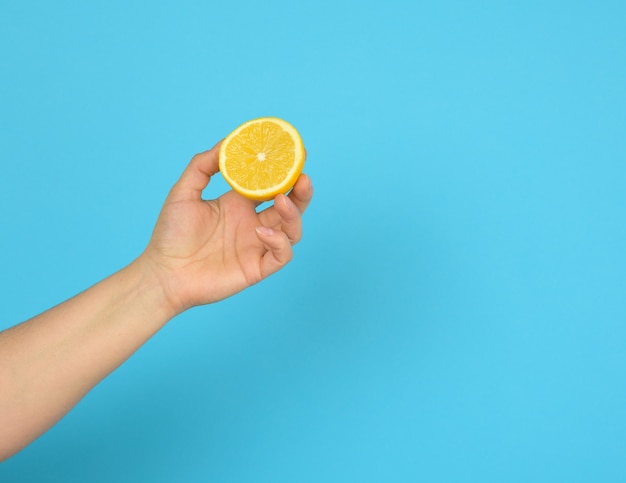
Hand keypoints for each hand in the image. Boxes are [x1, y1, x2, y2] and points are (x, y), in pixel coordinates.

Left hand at [140, 142, 312, 313]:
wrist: (163, 273)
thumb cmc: (171, 235)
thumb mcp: (183, 192)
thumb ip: (202, 165)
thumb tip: (226, 142)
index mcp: (239, 204)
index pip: (270, 185)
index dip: (285, 171)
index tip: (294, 152)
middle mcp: (252, 223)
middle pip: (289, 206)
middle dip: (301, 192)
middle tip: (302, 177)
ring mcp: (257, 246)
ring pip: (292, 230)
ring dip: (293, 214)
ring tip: (282, 201)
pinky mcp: (256, 268)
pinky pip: (281, 255)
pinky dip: (279, 242)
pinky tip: (261, 232)